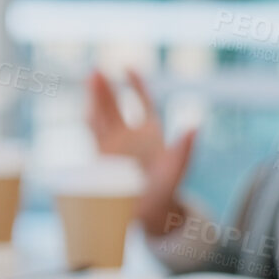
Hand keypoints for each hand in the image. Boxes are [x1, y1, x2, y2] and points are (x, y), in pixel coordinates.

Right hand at [84, 68, 195, 235]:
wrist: (149, 211)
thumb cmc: (165, 191)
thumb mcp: (176, 169)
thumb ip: (184, 150)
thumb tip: (194, 126)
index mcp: (150, 133)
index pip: (142, 101)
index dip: (136, 84)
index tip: (128, 68)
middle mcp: (129, 135)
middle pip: (113, 106)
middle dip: (104, 88)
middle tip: (96, 69)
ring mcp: (113, 145)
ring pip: (100, 116)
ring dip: (94, 98)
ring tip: (89, 79)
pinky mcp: (101, 157)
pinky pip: (94, 134)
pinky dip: (90, 120)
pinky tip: (85, 108)